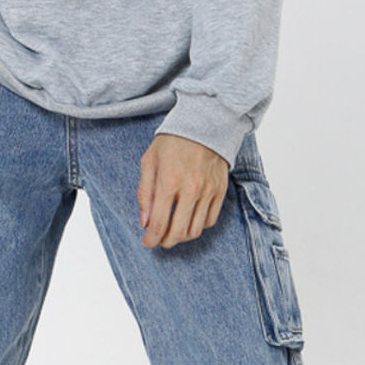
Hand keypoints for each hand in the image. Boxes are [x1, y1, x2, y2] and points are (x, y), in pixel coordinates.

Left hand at [138, 134, 228, 248]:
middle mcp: (190, 189)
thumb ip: (145, 193)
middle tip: (160, 240)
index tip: (147, 242)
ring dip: (182, 237)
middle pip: (178, 233)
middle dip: (166, 242)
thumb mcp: (149, 162)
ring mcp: (207, 191)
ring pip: (195, 231)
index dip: (151, 239)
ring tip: (174, 231)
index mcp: (169, 182)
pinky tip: (190, 220)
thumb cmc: (173, 141)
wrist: (204, 122)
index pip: (159, 224)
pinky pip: (210, 220)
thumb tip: (145, 222)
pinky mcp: (220, 190)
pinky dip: (198, 226)